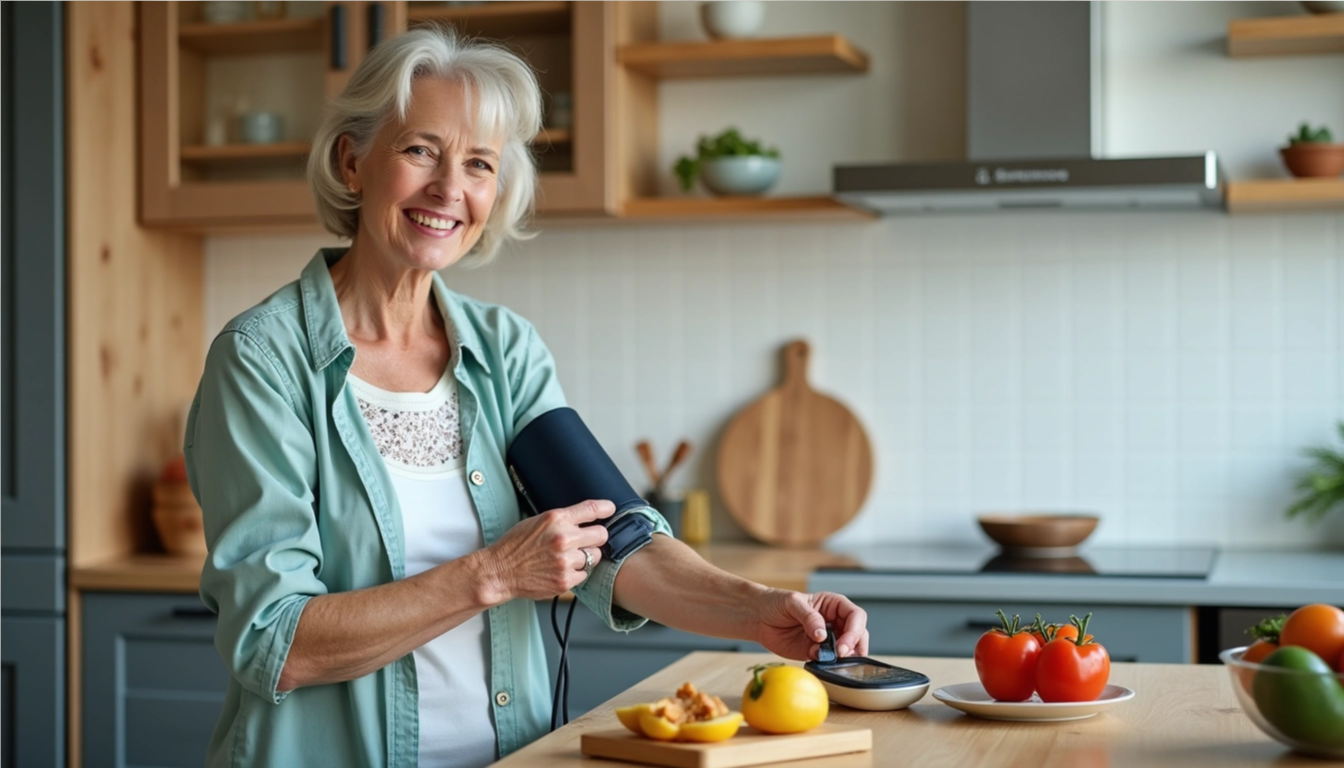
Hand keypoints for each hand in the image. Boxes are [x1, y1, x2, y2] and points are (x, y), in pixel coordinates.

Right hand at [480, 499, 613, 602]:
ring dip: (585, 557)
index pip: (591, 509)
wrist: (500, 571)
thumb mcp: (536, 522)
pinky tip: (560, 570)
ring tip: (566, 558)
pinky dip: (576, 573)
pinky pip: (585, 574)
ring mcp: (566, 561)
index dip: (605, 508)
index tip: (610, 509)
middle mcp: (564, 538)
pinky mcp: (566, 580)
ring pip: (594, 556)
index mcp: (556, 519)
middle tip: (587, 541)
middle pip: (601, 535)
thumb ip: (562, 520)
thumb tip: (585, 520)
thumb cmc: (515, 546)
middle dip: (596, 537)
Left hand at [751, 590, 868, 661]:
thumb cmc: (776, 602)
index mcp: (833, 605)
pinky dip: (828, 665)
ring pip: (847, 651)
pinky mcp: (815, 652)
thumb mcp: (792, 603)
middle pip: (857, 635)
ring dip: (843, 659)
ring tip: (830, 660)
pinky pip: (829, 661)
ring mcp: (826, 639)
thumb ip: (809, 617)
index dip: (854, 631)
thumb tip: (822, 635)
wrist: (758, 617)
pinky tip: (818, 661)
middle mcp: (834, 622)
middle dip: (853, 647)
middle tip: (840, 656)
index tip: (842, 644)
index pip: (855, 616)